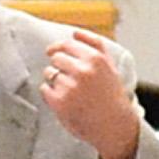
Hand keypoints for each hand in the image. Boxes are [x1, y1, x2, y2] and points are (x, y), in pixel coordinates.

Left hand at [40, 28, 140, 158]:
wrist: (114, 126)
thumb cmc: (111, 95)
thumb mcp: (110, 66)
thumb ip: (95, 45)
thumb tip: (74, 32)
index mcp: (95, 59)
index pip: (66, 45)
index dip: (57, 48)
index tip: (51, 52)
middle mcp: (82, 71)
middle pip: (56, 58)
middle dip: (58, 66)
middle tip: (69, 79)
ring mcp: (69, 86)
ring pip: (49, 73)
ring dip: (54, 80)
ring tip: (70, 92)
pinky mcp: (59, 102)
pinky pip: (44, 89)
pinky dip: (50, 93)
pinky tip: (63, 100)